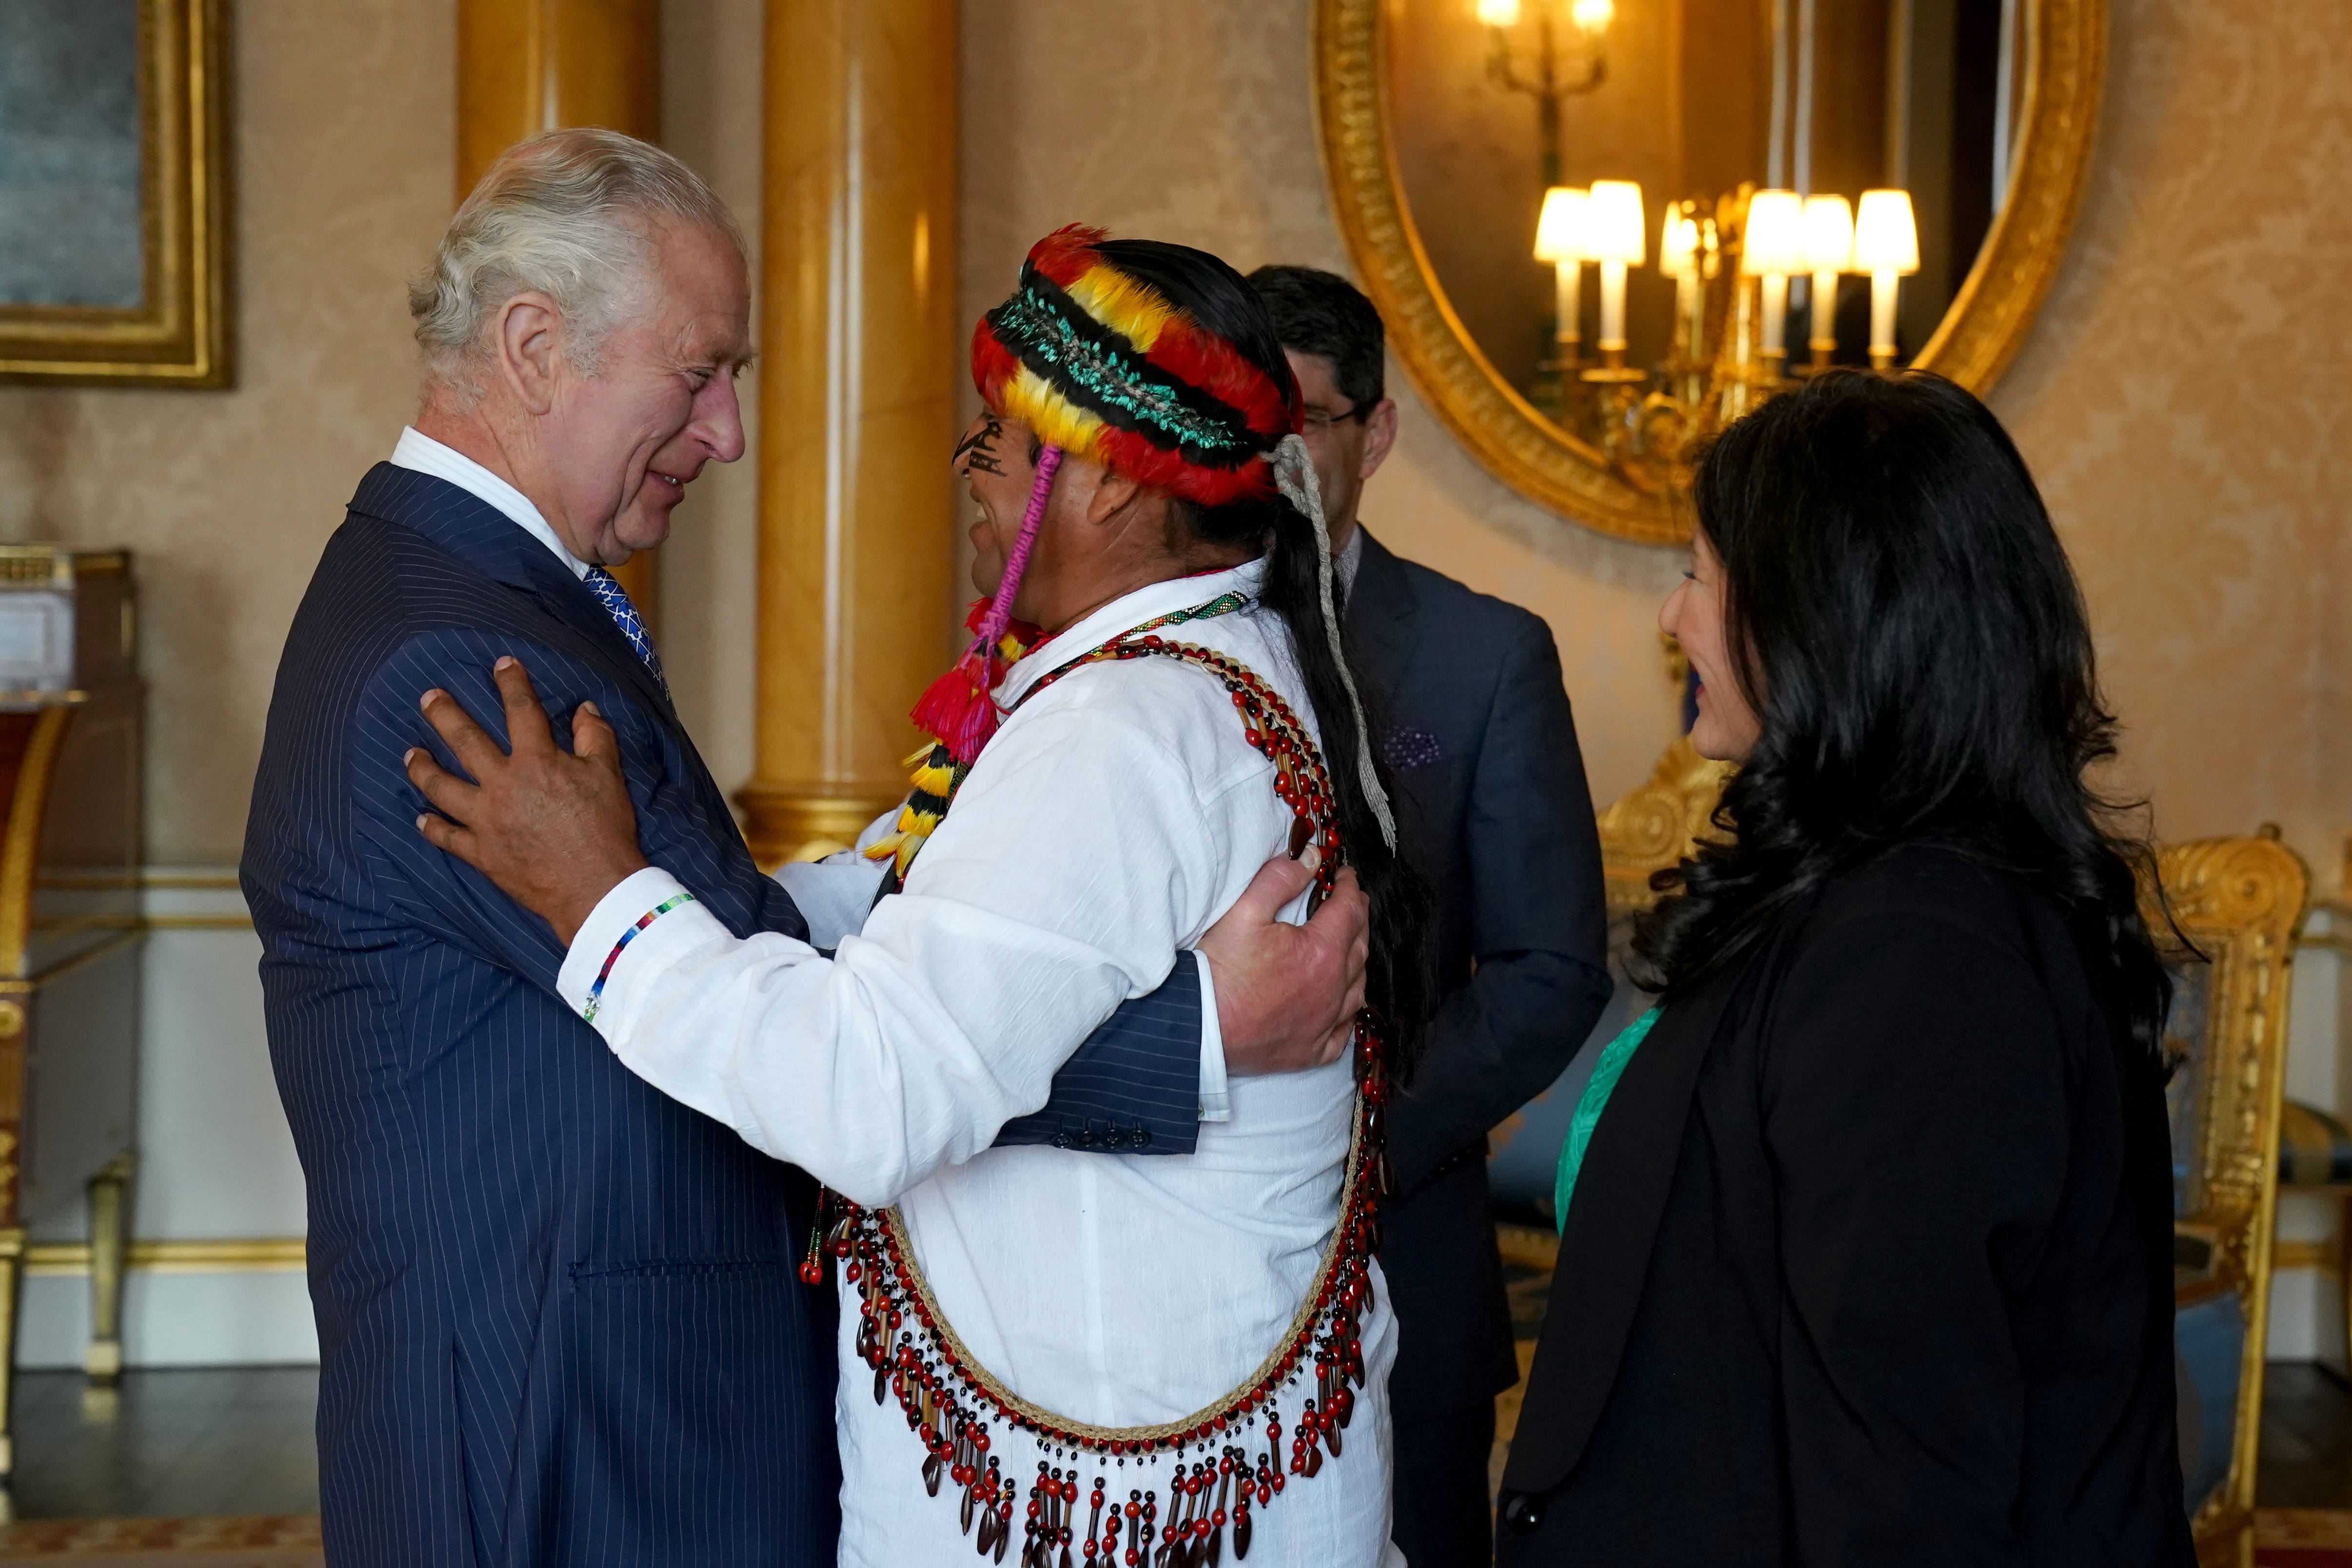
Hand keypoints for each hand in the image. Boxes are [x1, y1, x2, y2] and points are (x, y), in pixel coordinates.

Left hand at [405, 656, 649, 944]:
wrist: (596, 889)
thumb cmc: (606, 830)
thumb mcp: (609, 776)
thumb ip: (595, 737)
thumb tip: (583, 708)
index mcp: (537, 761)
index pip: (521, 710)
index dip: (511, 683)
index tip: (501, 664)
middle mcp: (504, 785)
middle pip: (464, 740)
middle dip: (444, 714)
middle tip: (428, 697)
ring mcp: (486, 820)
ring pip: (441, 787)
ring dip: (422, 768)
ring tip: (410, 754)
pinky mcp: (481, 853)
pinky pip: (447, 837)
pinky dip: (431, 827)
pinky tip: (421, 818)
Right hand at [1202, 847, 1369, 1075]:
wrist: (1197, 1026)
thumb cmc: (1218, 971)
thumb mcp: (1245, 911)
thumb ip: (1281, 879)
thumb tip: (1310, 858)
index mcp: (1322, 952)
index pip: (1350, 910)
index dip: (1349, 887)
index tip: (1344, 876)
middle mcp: (1334, 989)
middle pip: (1360, 945)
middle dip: (1356, 919)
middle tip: (1348, 904)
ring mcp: (1325, 1023)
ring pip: (1358, 988)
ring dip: (1356, 962)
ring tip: (1346, 947)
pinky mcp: (1312, 1051)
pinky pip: (1343, 1032)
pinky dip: (1346, 1013)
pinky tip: (1340, 1004)